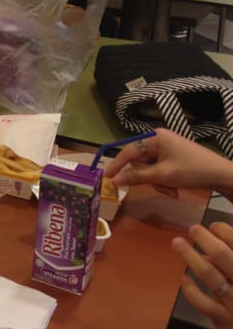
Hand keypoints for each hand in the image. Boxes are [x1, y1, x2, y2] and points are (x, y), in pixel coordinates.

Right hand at [103, 129, 232, 197]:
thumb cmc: (191, 170)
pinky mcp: (172, 158)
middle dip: (146, 177)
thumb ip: (137, 177)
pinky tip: (174, 189)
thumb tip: (115, 180)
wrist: (222, 176)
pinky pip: (158, 170)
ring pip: (148, 168)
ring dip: (156, 182)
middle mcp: (158, 140)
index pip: (129, 150)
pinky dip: (163, 181)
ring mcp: (166, 149)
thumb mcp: (163, 175)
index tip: (107, 177)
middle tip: (153, 188)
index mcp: (154, 137)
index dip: (117, 164)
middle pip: (139, 160)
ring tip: (170, 191)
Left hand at [173, 223, 232, 328]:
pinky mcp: (224, 319)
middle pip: (222, 255)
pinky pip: (204, 303)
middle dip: (205, 239)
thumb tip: (209, 246)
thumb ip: (230, 260)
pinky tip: (183, 279)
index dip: (224, 230)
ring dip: (190, 256)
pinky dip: (191, 290)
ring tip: (177, 243)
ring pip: (209, 274)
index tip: (213, 226)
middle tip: (193, 229)